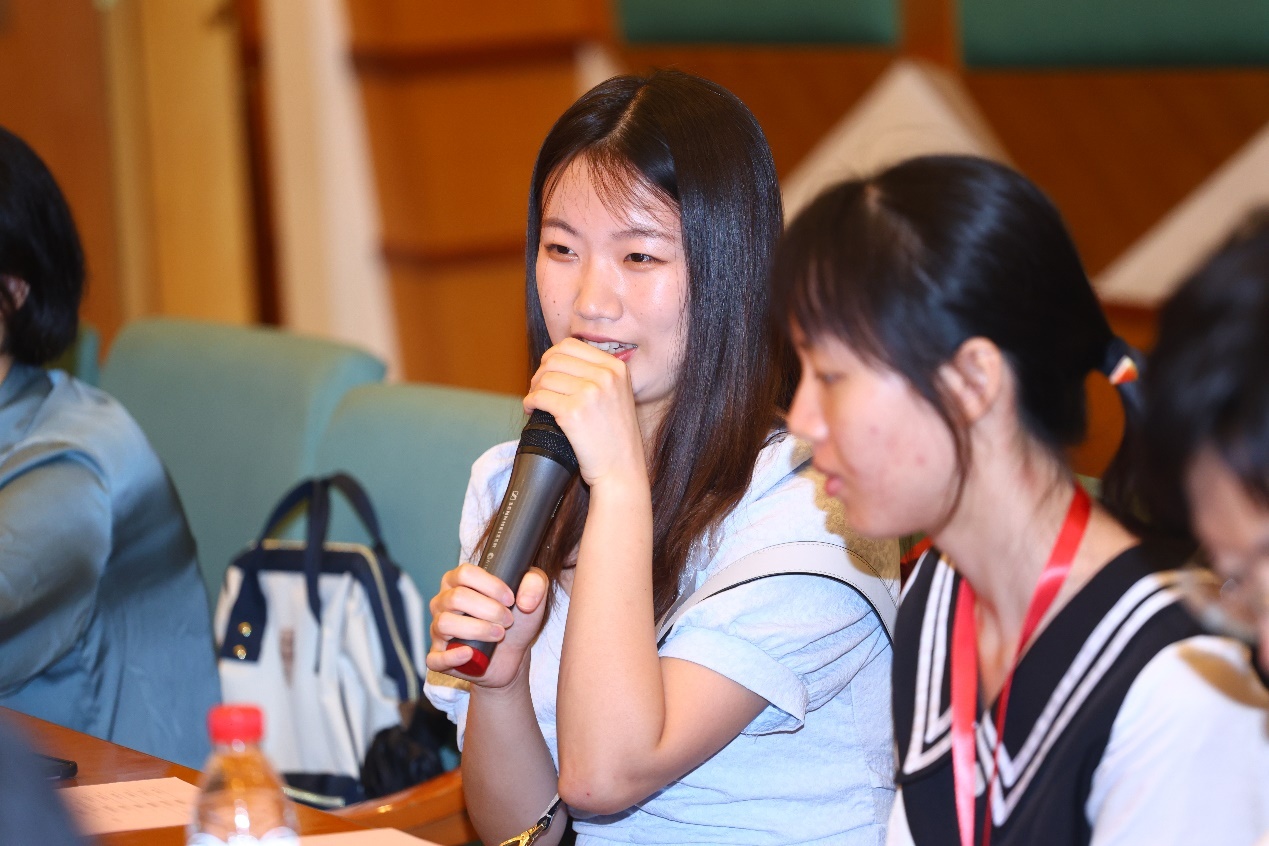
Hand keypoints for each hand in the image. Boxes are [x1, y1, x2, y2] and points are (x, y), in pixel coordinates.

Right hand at [426, 563, 548, 689]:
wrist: (513, 654)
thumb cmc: (516, 620)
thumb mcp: (532, 597)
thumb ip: (536, 584)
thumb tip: (524, 601)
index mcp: (458, 581)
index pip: (465, 573)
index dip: (491, 585)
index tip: (511, 599)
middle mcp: (443, 602)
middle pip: (457, 598)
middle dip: (489, 610)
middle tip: (508, 620)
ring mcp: (437, 629)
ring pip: (445, 624)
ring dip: (477, 629)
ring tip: (499, 634)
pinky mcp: (438, 657)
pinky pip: (435, 658)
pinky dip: (452, 656)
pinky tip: (470, 654)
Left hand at [524, 338, 645, 488]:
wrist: (622, 469)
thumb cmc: (615, 437)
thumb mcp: (617, 394)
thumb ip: (596, 374)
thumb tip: (557, 360)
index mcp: (616, 367)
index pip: (571, 345)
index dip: (552, 357)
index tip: (547, 372)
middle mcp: (605, 376)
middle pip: (555, 358)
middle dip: (540, 372)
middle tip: (538, 389)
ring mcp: (590, 393)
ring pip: (545, 377)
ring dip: (533, 389)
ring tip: (535, 402)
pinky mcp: (573, 412)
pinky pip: (539, 397)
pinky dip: (529, 403)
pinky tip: (531, 410)